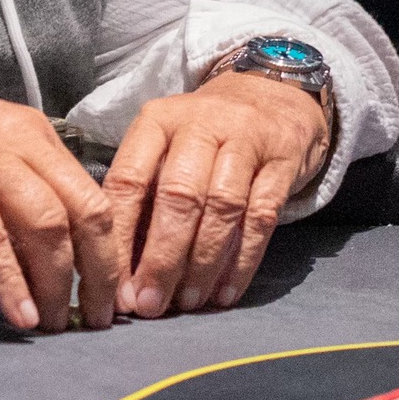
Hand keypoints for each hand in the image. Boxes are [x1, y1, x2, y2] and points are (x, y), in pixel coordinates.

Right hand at [0, 62, 119, 333]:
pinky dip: (9, 279)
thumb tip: (33, 272)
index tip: (110, 299)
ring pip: (45, 223)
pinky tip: (16, 313)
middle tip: (94, 321)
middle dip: (98, 274)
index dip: (110, 254)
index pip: (94, 198)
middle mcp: (20, 138)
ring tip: (51, 324)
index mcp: (34, 136)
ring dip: (55, 282)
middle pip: (84, 211)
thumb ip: (4, 214)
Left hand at [104, 66, 328, 317]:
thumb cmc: (204, 136)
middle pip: (178, 196)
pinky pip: (261, 216)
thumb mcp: (166, 149)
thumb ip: (146, 200)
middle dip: (162, 259)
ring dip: (202, 263)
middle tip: (151, 305)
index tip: (115, 287)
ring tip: (189, 302)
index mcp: (157, 121)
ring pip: (221, 208)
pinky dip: (243, 260)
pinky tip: (226, 291)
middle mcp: (199, 124)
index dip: (121, 239)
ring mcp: (246, 138)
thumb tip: (124, 276)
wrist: (272, 94)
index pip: (128, 181)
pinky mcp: (283, 158)